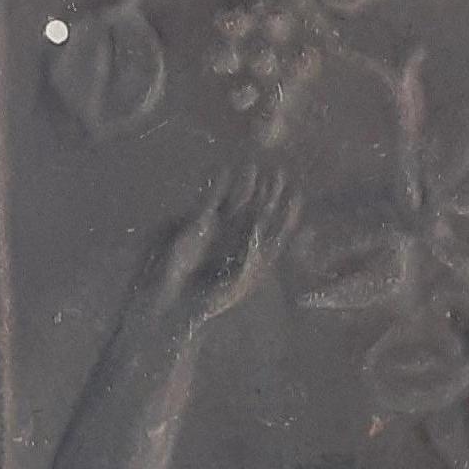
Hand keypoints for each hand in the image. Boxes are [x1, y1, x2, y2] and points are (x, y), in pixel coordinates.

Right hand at [145, 162, 298, 326]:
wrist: (173, 300)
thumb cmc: (205, 299)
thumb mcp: (235, 285)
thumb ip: (250, 263)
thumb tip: (260, 237)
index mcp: (253, 256)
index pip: (275, 231)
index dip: (286, 214)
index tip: (296, 197)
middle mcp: (238, 239)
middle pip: (258, 211)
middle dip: (269, 194)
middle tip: (278, 174)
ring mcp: (218, 230)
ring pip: (236, 202)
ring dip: (245, 185)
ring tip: (253, 167)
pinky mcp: (197, 223)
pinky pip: (210, 199)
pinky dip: (217, 186)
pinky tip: (223, 170)